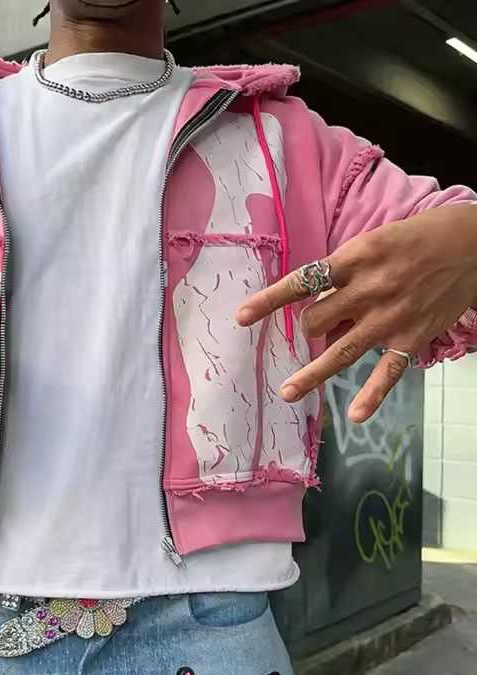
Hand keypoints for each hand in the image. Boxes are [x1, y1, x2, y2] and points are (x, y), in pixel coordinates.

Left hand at [236, 204, 476, 422]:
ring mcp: (390, 317)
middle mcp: (368, 289)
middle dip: (306, 329)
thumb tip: (315, 310)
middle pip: (315, 320)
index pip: (301, 283)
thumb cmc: (413, 239)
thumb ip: (341, 276)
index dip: (268, 301)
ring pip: (341, 350)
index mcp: (353, 260)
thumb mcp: (370, 243)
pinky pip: (388, 372)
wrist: (471, 245)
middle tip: (311, 330)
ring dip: (311, 374)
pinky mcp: (412, 337)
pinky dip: (372, 395)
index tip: (241, 318)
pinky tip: (355, 415)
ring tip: (288, 392)